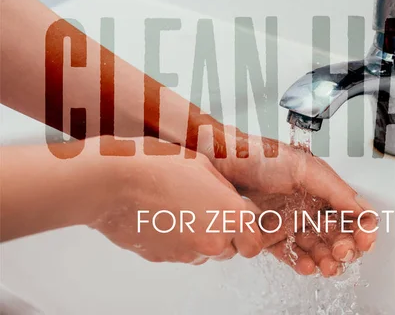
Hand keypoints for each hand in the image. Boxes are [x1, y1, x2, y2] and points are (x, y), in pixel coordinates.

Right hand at [89, 137, 262, 264]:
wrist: (112, 182)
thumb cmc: (156, 166)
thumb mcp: (204, 166)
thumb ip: (226, 191)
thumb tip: (232, 202)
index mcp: (230, 216)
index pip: (254, 243)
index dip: (248, 232)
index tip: (241, 220)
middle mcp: (212, 241)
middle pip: (230, 249)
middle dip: (224, 233)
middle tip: (207, 208)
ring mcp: (186, 253)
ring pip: (203, 252)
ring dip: (199, 237)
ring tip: (179, 208)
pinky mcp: (162, 258)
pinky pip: (179, 252)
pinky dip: (175, 239)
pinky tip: (162, 216)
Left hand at [197, 126, 377, 276]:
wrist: (224, 161)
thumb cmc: (261, 156)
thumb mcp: (304, 168)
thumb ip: (334, 189)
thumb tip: (361, 209)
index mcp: (324, 190)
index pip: (354, 214)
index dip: (363, 229)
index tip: (364, 240)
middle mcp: (311, 206)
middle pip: (339, 235)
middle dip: (346, 249)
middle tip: (341, 253)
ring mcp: (292, 222)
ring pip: (318, 249)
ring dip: (326, 261)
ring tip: (325, 266)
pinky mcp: (272, 236)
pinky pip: (290, 254)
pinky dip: (300, 263)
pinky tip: (305, 266)